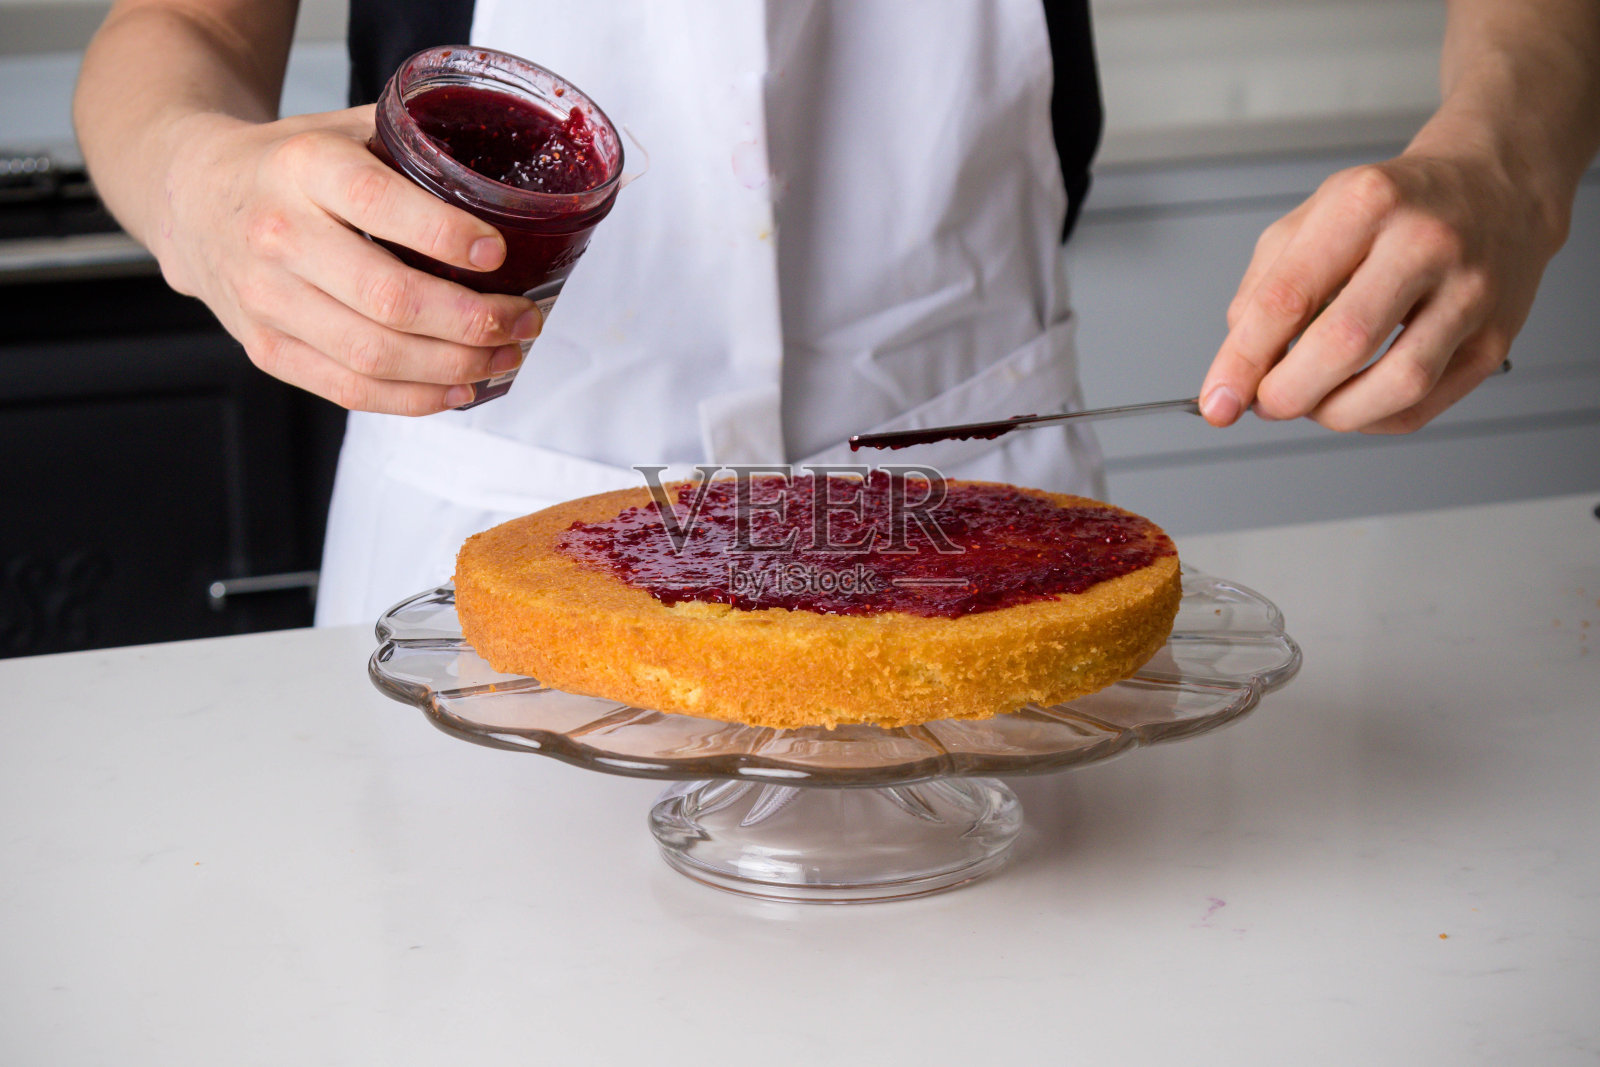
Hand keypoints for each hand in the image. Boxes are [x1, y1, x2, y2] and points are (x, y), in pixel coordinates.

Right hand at [152, 107, 542, 414]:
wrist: (190, 196)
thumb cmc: (287, 165)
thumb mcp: (342, 128)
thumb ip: (415, 146)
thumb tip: (507, 183)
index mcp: (303, 167)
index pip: (378, 204)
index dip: (445, 235)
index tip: (497, 254)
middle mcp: (279, 235)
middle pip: (389, 299)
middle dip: (473, 321)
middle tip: (523, 319)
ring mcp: (267, 299)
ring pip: (374, 354)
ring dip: (455, 366)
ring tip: (505, 357)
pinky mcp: (266, 348)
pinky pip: (349, 389)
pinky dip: (414, 398)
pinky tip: (459, 389)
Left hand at [1198, 150, 1563, 432]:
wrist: (1496, 187)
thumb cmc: (1395, 207)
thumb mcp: (1312, 218)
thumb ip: (1263, 288)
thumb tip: (1239, 368)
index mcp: (1365, 204)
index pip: (1287, 297)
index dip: (1242, 360)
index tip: (1217, 400)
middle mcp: (1424, 243)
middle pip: (1343, 345)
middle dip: (1286, 393)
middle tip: (1265, 402)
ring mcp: (1470, 292)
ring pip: (1396, 385)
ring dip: (1334, 413)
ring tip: (1310, 402)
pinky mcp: (1496, 337)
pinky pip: (1425, 405)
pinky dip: (1374, 420)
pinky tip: (1354, 400)